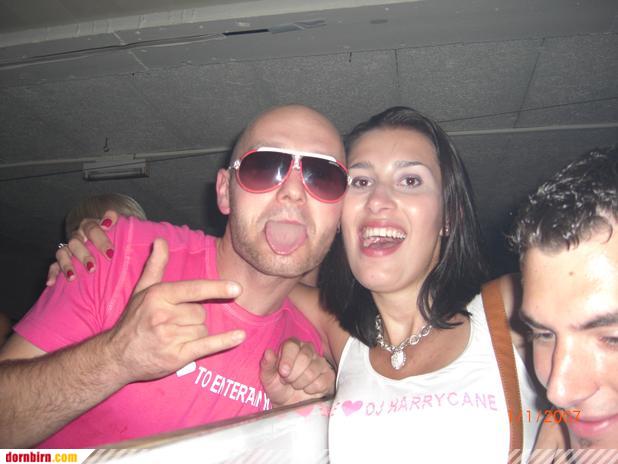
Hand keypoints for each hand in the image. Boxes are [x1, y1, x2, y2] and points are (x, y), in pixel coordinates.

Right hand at [47, 210, 118, 285]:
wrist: (101, 242)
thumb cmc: (112, 236)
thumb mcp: (116, 226)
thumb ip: (114, 219)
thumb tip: (107, 222)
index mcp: (90, 226)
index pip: (92, 228)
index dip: (100, 239)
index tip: (110, 253)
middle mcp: (77, 236)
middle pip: (75, 241)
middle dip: (83, 255)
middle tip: (93, 268)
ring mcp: (68, 248)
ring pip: (62, 253)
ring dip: (66, 264)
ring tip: (72, 277)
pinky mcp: (61, 260)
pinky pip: (53, 266)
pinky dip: (52, 273)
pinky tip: (51, 283)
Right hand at [106, 238, 245, 382]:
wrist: (116, 357)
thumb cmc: (133, 320)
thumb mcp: (142, 290)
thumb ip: (156, 265)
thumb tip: (161, 240)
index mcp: (158, 295)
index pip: (194, 289)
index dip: (216, 289)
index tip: (237, 288)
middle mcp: (163, 316)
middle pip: (201, 312)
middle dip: (194, 318)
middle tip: (174, 324)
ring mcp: (170, 337)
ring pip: (203, 329)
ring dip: (196, 333)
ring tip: (176, 337)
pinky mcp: (176, 357)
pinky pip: (207, 346)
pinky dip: (225, 341)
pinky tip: (239, 336)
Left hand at [260, 338, 334, 406]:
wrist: (289, 404)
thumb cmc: (278, 387)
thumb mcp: (268, 378)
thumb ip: (267, 365)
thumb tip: (268, 352)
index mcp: (292, 346)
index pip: (292, 345)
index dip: (287, 359)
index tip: (283, 372)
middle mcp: (308, 350)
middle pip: (304, 357)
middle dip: (293, 374)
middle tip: (288, 381)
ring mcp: (320, 362)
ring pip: (312, 371)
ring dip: (300, 383)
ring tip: (296, 385)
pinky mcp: (328, 375)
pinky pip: (321, 382)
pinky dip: (310, 390)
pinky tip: (307, 389)